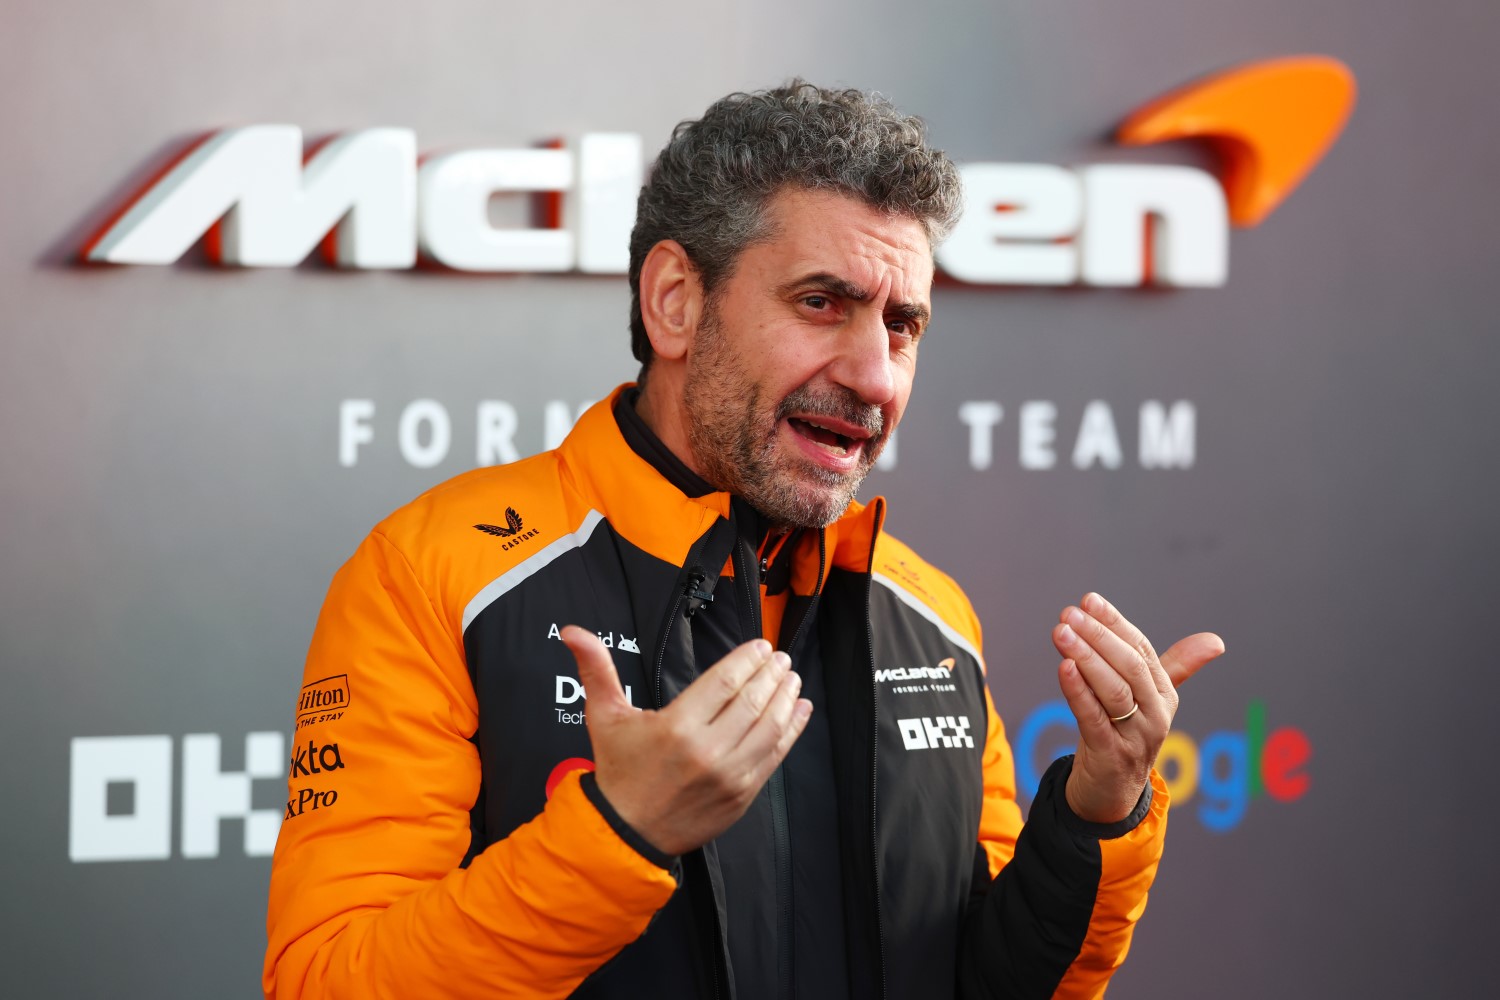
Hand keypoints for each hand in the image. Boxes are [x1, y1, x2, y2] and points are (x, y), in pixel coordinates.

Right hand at [560, 627, 813, 855]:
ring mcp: (729, 776)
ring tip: (792, 678)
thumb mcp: (604, 717)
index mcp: (677, 727)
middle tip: (781, 658)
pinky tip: (800, 710)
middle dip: (771, 674)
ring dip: (785, 698)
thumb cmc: (618, 771)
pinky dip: (792, 730)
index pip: (724, 682)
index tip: (761, 646)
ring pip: (769, 727)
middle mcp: (707, 751)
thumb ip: (596, 669)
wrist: (625, 833)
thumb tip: (572, 631)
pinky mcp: (742, 795)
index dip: (747, 660)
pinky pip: (774, 756)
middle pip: (752, 701)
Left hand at [1051, 593, 1224, 823]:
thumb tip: (1216, 641)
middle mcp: (1156, 713)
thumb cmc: (1124, 734)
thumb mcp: (1147, 700)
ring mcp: (1136, 736)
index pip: (1141, 649)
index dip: (1115, 623)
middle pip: (1129, 666)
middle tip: (1068, 614)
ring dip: (1086, 657)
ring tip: (1061, 633)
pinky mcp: (1111, 755)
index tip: (1089, 600)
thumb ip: (1175, 667)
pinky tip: (1063, 667)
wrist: (1110, 793)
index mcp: (1164, 693)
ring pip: (1113, 690)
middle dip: (1098, 636)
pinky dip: (1078, 691)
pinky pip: (1094, 718)